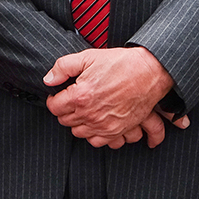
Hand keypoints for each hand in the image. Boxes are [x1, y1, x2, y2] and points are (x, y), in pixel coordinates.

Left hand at [43, 47, 180, 145]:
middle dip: (65, 110)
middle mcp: (91, 114)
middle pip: (65, 121)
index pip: (54, 107)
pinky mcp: (117, 131)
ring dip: (77, 122)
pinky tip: (94, 122)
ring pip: (78, 133)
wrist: (149, 72)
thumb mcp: (88, 57)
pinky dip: (93, 134)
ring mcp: (104, 125)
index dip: (53, 100)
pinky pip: (97, 142)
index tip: (57, 95)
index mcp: (81, 96)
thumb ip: (63, 67)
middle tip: (71, 100)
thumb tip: (48, 79)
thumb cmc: (121, 64)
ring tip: (83, 109)